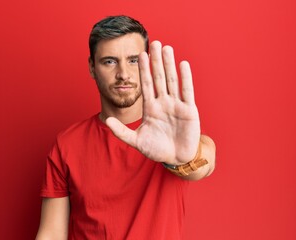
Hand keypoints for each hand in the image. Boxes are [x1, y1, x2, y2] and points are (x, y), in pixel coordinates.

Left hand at [106, 41, 200, 164]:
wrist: (176, 158)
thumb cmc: (157, 149)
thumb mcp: (136, 141)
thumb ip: (122, 132)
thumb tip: (107, 121)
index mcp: (150, 108)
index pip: (146, 84)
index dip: (143, 70)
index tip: (140, 54)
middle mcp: (163, 102)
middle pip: (159, 77)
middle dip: (156, 61)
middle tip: (154, 43)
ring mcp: (176, 105)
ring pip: (172, 80)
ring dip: (169, 64)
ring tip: (167, 48)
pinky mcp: (189, 110)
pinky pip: (187, 91)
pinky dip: (185, 78)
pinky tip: (183, 64)